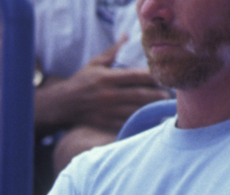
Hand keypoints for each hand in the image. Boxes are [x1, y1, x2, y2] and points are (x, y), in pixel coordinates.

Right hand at [42, 36, 170, 132]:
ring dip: (149, 109)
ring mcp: (105, 110)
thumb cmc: (80, 82)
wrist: (61, 105)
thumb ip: (112, 52)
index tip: (163, 77)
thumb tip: (126, 36)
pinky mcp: (102, 122)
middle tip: (169, 95)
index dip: (152, 77)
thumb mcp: (94, 64)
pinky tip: (146, 119)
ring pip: (133, 110)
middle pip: (139, 95)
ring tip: (161, 106)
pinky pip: (123, 122)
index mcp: (107, 78)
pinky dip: (136, 121)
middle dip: (156, 95)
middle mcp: (108, 95)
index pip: (136, 76)